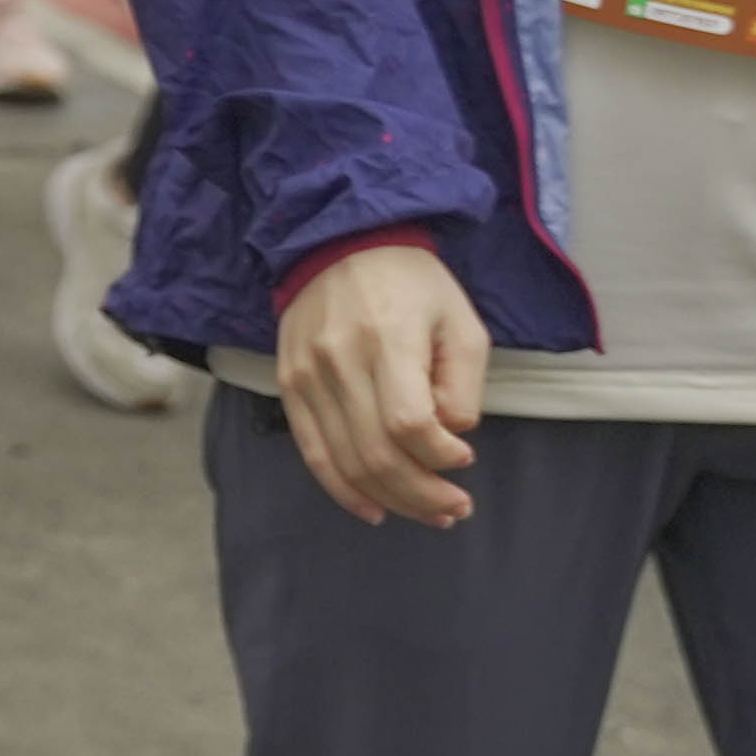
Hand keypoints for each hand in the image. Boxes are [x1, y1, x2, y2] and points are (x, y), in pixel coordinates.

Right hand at [273, 239, 487, 527]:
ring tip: (429, 512)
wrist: (339, 242)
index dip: (440, 456)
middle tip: (456, 508)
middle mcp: (337, 360)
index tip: (465, 458)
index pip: (409, 424)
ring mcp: (306, 374)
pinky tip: (373, 509)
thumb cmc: (413, 284)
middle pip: (376, 453)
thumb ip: (463, 385)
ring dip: (390, 500)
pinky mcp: (289, 383)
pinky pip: (311, 450)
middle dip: (423, 494)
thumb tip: (448, 435)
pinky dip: (342, 489)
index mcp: (386, 339)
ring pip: (345, 461)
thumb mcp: (461, 322)